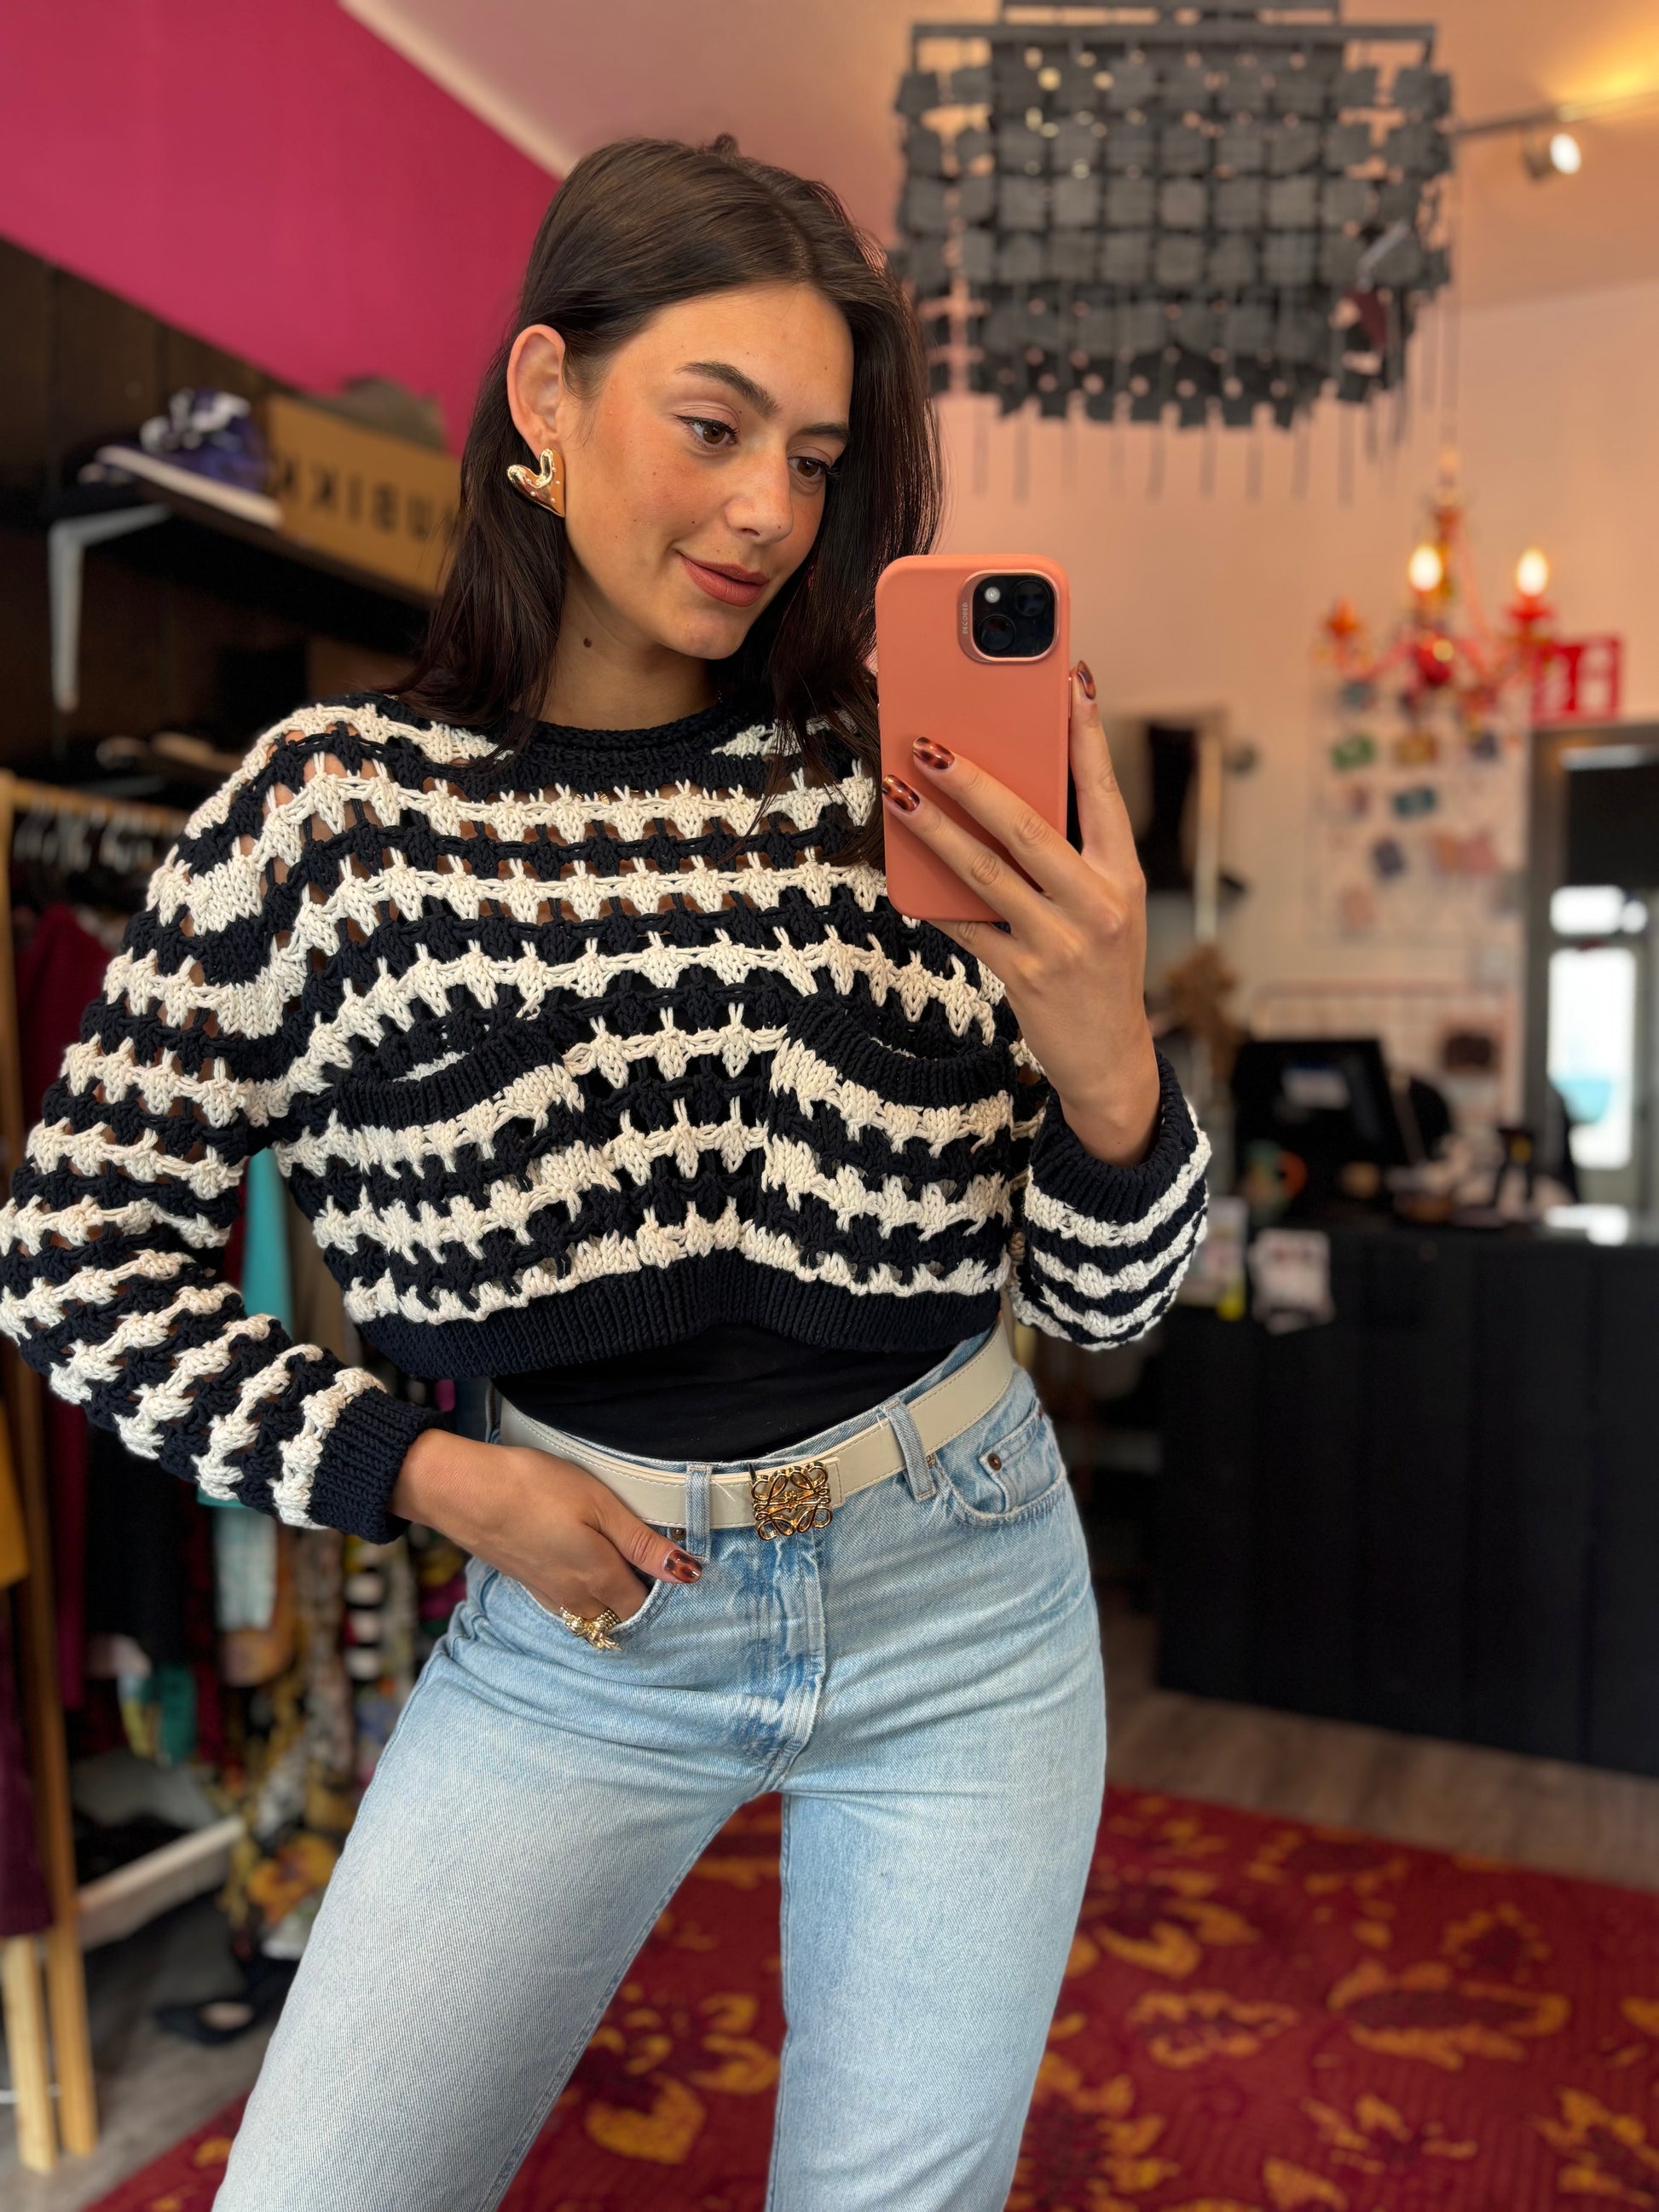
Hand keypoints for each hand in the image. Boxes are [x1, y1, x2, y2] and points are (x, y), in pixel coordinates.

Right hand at [391, 1428, 700, 1623]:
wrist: (463, 1492)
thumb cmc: (534, 1488)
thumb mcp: (600, 1505)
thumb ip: (642, 1543)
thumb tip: (686, 1572)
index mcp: (600, 1578)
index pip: (644, 1604)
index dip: (662, 1588)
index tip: (672, 1564)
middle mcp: (576, 1598)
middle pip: (619, 1617)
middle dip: (638, 1601)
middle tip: (650, 1566)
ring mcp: (548, 1595)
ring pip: (592, 1615)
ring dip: (610, 1602)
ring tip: (620, 1567)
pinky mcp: (528, 1585)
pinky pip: (567, 1606)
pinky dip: (584, 1597)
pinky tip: (582, 1570)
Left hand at [879, 660, 1159, 1167]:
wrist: (1110, 1057)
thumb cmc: (1099, 965)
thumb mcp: (1104, 904)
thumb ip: (1069, 854)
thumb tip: (1006, 791)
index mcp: (1123, 874)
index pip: (1103, 791)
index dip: (1085, 734)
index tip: (1070, 678)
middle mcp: (1098, 903)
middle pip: (1028, 827)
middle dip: (974, 781)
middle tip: (929, 743)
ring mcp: (1061, 942)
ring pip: (986, 874)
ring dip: (935, 831)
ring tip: (898, 794)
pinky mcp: (1026, 976)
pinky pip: (967, 927)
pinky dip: (933, 899)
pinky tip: (902, 872)